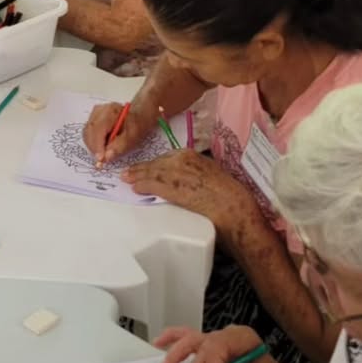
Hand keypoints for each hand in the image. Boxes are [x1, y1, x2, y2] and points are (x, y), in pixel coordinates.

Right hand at [83, 101, 154, 163]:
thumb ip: (120, 147)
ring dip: (93, 147)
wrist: (137, 118)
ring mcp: (93, 115)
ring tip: (104, 154)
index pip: (98, 129)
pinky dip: (93, 143)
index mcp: (110, 111)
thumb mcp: (133, 137)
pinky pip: (88, 134)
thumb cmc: (136, 127)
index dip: (97, 145)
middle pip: (89, 131)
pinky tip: (102, 148)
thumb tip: (106, 157)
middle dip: (94, 148)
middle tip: (102, 160)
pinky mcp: (92, 120)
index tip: (100, 159)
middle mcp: (99, 111)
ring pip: (87, 134)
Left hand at [122, 149, 255, 234]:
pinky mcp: (172, 188)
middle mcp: (183, 159)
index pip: (167, 157)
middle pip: (156, 163)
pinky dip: (142, 186)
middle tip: (130, 172)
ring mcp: (176, 173)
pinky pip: (152, 185)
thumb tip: (186, 177)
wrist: (234, 207)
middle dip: (142, 169)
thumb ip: (196, 172)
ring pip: (151, 173)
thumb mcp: (212, 173)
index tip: (149, 167)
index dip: (156, 164)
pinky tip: (135, 188)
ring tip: (127, 179)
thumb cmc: (230, 194)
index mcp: (193, 155)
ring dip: (137, 176)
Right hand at [155, 325, 290, 362]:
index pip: (220, 344)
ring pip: (191, 341)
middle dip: (194, 362)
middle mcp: (226, 336)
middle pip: (203, 342)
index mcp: (242, 337)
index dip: (212, 361)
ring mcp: (216, 343)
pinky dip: (173, 341)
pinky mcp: (209, 353)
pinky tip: (159, 343)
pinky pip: (188, 342)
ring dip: (177, 353)